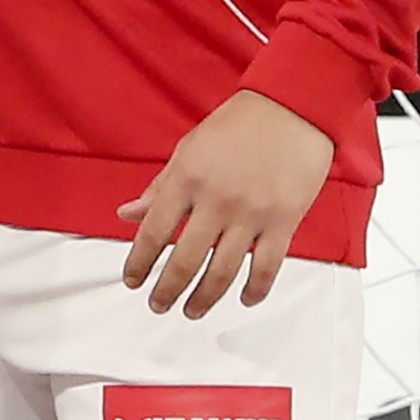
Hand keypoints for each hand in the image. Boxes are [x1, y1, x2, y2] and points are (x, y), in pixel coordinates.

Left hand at [119, 89, 334, 318]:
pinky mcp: (284, 221)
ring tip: (191, 310)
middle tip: (158, 304)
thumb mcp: (188, 149)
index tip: (132, 280)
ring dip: (204, 298)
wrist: (291, 108)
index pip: (154, 232)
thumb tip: (127, 214)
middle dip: (167, 289)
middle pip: (184, 260)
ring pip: (222, 271)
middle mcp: (215, 200)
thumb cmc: (237, 125)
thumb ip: (159, 187)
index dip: (139, 261)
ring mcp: (251, 214)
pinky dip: (254, 289)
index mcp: (186, 179)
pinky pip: (267, 267)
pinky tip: (242, 299)